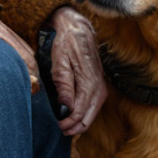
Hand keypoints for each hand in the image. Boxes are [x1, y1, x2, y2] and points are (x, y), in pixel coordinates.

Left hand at [48, 6, 106, 135]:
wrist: (77, 28)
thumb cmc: (66, 44)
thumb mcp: (60, 64)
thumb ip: (64, 88)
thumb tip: (65, 110)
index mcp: (89, 83)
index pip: (79, 114)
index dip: (68, 124)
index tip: (57, 125)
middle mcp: (98, 88)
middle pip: (88, 118)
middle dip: (73, 127)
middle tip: (60, 128)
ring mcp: (101, 87)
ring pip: (91, 115)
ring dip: (78, 123)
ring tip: (63, 124)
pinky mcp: (99, 85)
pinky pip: (93, 107)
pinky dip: (83, 114)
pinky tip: (72, 115)